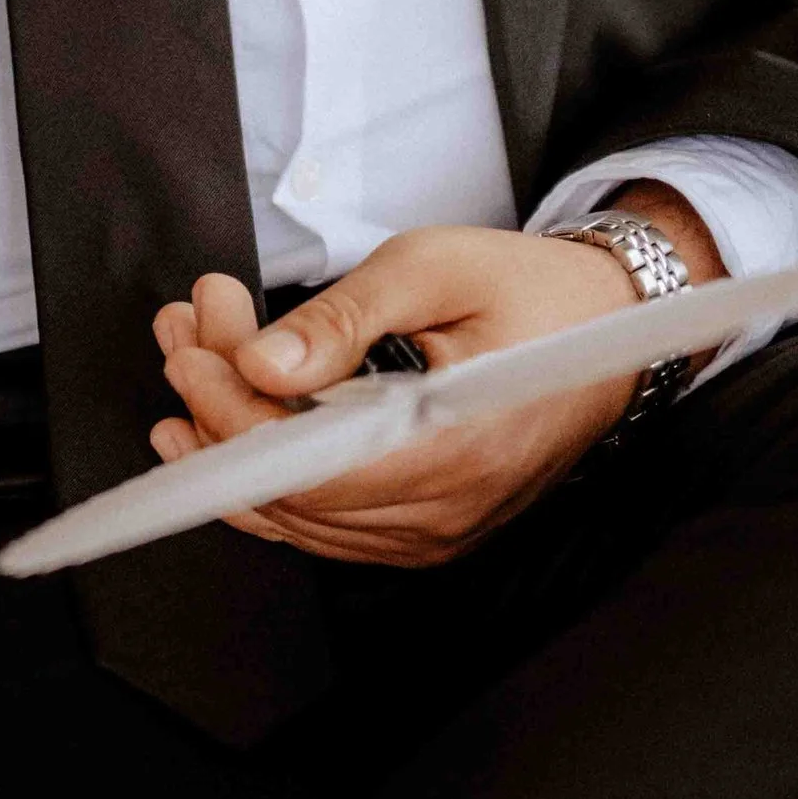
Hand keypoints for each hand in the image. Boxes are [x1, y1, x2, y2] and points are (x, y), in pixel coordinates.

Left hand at [149, 191, 723, 570]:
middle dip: (218, 404)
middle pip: (290, 489)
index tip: (191, 348)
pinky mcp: (422, 529)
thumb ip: (343, 317)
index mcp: (457, 449)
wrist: (610, 329)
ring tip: (193, 351)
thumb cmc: (529, 291)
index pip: (308, 466)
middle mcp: (446, 512)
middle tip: (187, 323)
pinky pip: (322, 520)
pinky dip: (264, 467)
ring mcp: (434, 532)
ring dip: (229, 433)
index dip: (231, 414)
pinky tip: (219, 419)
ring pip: (295, 512)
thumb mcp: (433, 266)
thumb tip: (259, 364)